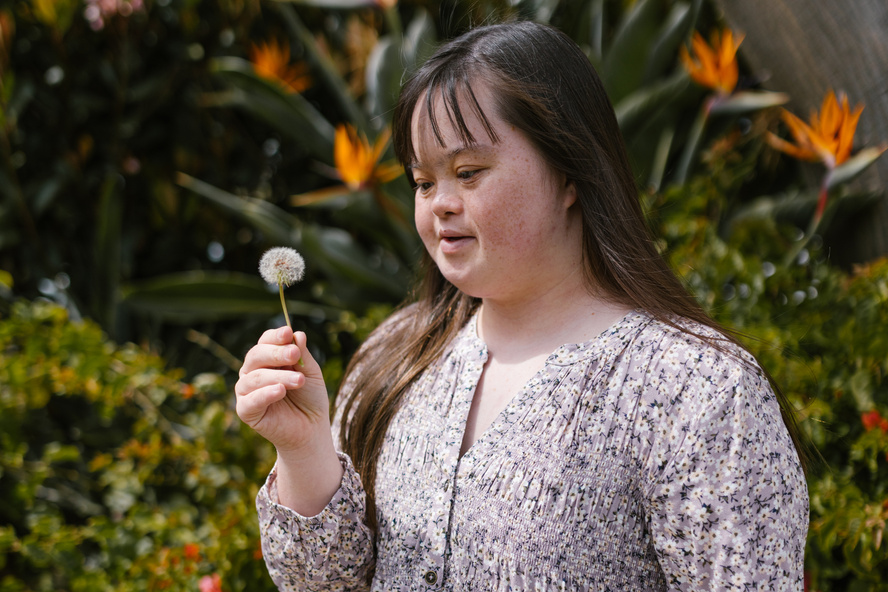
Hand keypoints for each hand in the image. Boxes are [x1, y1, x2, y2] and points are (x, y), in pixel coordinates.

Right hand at [235, 326, 330, 454]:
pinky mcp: (245, 411)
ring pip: (255, 377)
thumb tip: (297, 334)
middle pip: (256, 355)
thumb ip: (303, 356)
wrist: (311, 429)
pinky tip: (280, 391)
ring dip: (279, 376)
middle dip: (276, 353)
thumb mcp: (311, 373)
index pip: (265, 341)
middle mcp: (252, 372)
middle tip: (295, 354)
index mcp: (267, 359)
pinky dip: (265, 394)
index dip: (275, 336)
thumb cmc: (309, 398)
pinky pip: (250, 400)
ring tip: (299, 380)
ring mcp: (246, 391)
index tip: (288, 333)